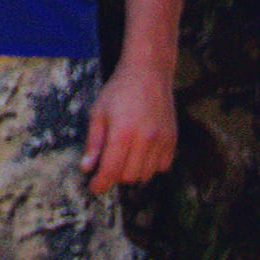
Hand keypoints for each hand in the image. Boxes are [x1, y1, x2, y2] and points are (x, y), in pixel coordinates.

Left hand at [84, 55, 175, 192]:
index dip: (101, 184)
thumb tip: (87, 168)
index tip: (95, 187)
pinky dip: (151, 166)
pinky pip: (162, 167)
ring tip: (125, 156)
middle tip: (108, 164)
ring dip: (132, 172)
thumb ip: (94, 143)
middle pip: (128, 177)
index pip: (111, 171)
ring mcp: (161, 140)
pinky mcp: (172, 139)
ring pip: (145, 175)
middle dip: (115, 175)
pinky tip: (142, 153)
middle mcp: (144, 139)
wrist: (148, 72)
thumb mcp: (98, 112)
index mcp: (122, 133)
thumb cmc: (120, 90)